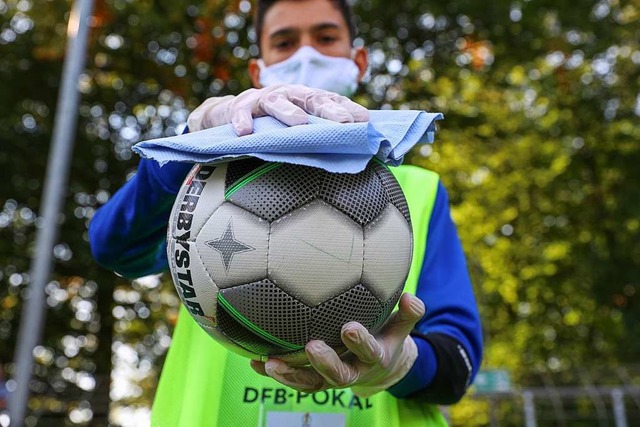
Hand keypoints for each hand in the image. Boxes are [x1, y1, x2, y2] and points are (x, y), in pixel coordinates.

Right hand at [187, 84, 369, 135]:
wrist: (232, 113)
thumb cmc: (272, 123)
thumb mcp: (297, 126)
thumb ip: (319, 134)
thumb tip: (352, 152)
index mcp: (307, 99)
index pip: (332, 101)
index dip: (348, 110)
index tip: (365, 122)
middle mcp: (290, 93)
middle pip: (312, 99)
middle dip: (329, 110)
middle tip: (345, 123)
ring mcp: (265, 97)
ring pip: (278, 101)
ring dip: (289, 112)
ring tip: (300, 124)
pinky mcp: (241, 105)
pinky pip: (241, 111)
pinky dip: (243, 120)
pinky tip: (245, 132)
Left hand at [250, 293, 425, 397]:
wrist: (381, 367)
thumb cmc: (388, 336)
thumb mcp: (401, 325)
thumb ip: (409, 313)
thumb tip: (411, 296)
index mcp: (375, 357)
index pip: (369, 351)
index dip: (360, 342)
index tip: (350, 327)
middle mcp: (353, 372)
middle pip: (338, 375)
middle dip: (325, 362)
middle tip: (312, 346)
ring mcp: (332, 378)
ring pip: (311, 383)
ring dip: (291, 376)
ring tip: (271, 363)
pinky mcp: (315, 380)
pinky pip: (295, 380)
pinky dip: (276, 373)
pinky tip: (256, 362)